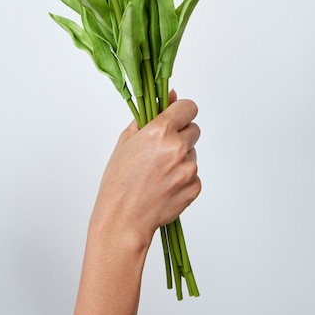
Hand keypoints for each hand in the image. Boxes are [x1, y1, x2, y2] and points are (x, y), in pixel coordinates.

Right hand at [90, 92, 200, 249]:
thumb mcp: (127, 141)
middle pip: (194, 130)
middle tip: (161, 151)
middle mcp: (177, 148)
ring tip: (158, 173)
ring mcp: (188, 169)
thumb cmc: (119, 181)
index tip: (176, 118)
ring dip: (181, 159)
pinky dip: (183, 178)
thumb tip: (170, 96)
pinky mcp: (194, 187)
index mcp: (159, 132)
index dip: (181, 112)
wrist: (123, 218)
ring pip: (192, 153)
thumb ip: (150, 115)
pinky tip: (165, 186)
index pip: (188, 107)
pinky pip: (194, 174)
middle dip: (181, 136)